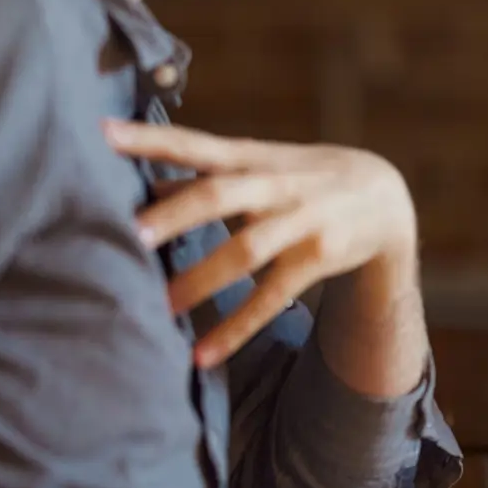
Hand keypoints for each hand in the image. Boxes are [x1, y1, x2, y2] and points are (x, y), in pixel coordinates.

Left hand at [107, 120, 418, 368]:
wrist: (385, 198)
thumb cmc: (304, 179)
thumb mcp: (264, 165)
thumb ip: (207, 174)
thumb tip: (142, 182)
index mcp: (255, 158)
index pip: (197, 144)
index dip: (152, 139)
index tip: (102, 133)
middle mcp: (278, 185)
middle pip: (222, 195)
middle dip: (177, 213)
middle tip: (131, 233)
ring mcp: (303, 221)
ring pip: (248, 249)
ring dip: (202, 278)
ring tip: (160, 307)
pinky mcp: (320, 258)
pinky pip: (274, 296)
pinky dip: (238, 326)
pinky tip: (203, 354)